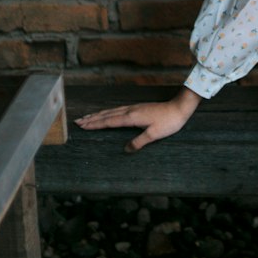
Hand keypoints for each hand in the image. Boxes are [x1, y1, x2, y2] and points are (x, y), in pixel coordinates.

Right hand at [74, 87, 201, 152]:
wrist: (179, 108)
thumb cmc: (168, 122)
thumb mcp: (154, 134)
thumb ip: (139, 142)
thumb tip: (126, 150)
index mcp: (132, 117)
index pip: (109, 121)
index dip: (95, 124)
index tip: (82, 125)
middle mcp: (130, 111)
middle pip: (107, 115)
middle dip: (92, 118)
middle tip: (78, 120)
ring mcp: (134, 108)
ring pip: (112, 111)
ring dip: (99, 114)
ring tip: (88, 116)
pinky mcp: (138, 108)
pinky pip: (118, 110)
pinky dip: (109, 112)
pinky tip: (108, 113)